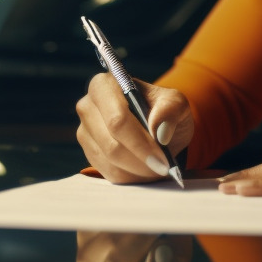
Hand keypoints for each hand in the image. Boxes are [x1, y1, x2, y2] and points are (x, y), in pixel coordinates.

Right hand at [75, 73, 193, 183]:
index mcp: (105, 85)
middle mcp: (88, 106)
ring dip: (137, 170)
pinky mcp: (88, 152)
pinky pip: (108, 172)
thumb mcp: (177, 103)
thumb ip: (171, 109)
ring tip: (157, 167)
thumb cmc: (164, 111)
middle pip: (111, 144)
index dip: (140, 142)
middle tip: (163, 168)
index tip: (162, 158)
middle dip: (140, 160)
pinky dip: (130, 176)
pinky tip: (145, 169)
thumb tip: (159, 131)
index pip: (118, 119)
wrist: (157, 127)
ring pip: (109, 161)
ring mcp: (85, 131)